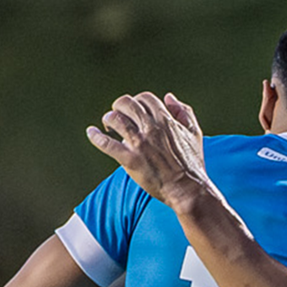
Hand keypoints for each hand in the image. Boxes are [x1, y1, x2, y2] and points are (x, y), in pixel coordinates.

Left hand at [87, 91, 211, 209]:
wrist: (188, 189)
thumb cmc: (192, 163)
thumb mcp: (194, 134)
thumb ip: (183, 112)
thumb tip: (168, 97)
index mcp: (167, 121)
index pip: (145, 98)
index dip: (138, 102)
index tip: (136, 111)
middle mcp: (151, 129)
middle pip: (126, 104)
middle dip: (120, 106)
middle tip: (119, 116)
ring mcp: (139, 144)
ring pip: (115, 119)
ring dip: (109, 119)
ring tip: (109, 125)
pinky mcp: (130, 159)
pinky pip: (106, 144)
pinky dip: (95, 136)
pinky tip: (92, 132)